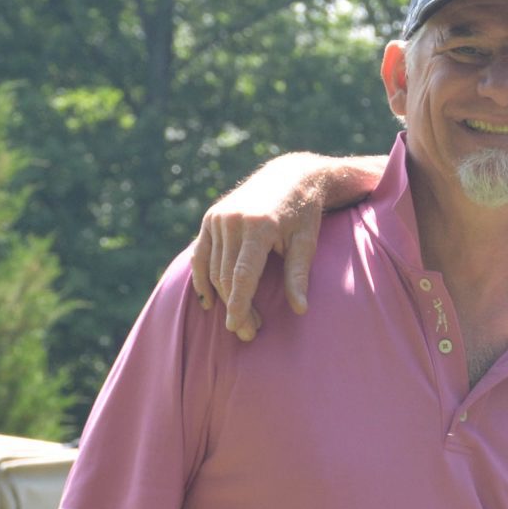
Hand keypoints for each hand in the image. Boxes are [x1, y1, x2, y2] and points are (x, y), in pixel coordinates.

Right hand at [187, 157, 327, 339]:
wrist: (290, 176)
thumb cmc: (303, 213)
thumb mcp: (307, 242)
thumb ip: (299, 275)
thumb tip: (300, 309)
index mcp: (259, 226)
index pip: (242, 275)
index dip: (239, 304)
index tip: (237, 327)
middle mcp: (233, 221)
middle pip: (226, 276)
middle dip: (235, 307)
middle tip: (248, 332)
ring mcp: (218, 218)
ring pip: (212, 268)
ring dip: (222, 298)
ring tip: (240, 320)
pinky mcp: (210, 218)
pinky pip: (200, 255)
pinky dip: (201, 278)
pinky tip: (209, 300)